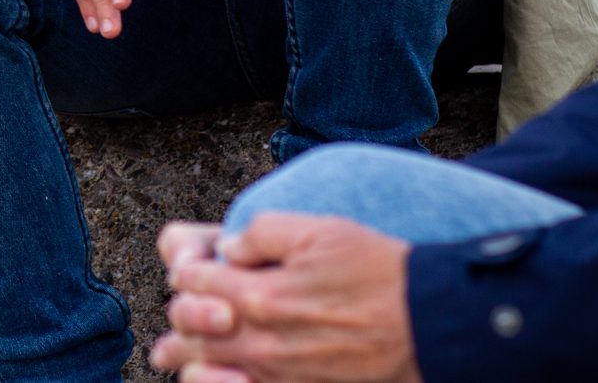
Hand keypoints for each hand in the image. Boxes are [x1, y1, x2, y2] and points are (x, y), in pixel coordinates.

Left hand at [152, 213, 419, 382]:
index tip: (191, 266)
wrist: (430, 322)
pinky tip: (214, 376)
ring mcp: (282, 370)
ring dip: (187, 357)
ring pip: (212, 367)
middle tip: (176, 311)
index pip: (194, 281)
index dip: (186, 269)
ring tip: (167, 356)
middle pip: (195, 329)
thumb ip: (261, 232)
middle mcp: (263, 338)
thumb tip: (228, 248)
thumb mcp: (318, 229)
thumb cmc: (378, 270)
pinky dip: (224, 382)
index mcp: (260, 294)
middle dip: (180, 317)